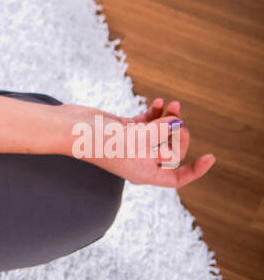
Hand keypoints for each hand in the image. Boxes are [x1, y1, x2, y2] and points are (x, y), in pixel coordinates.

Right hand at [62, 98, 216, 188]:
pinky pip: (147, 123)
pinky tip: (159, 103)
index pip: (176, 177)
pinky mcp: (125, 129)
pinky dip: (155, 114)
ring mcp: (132, 144)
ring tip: (173, 105)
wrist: (70, 129)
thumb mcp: (135, 138)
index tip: (210, 158)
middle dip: (179, 132)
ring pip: (160, 133)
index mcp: (144, 172)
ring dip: (168, 119)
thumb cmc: (99, 140)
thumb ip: (161, 130)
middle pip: (171, 150)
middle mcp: (140, 160)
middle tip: (179, 117)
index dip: (195, 170)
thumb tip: (178, 121)